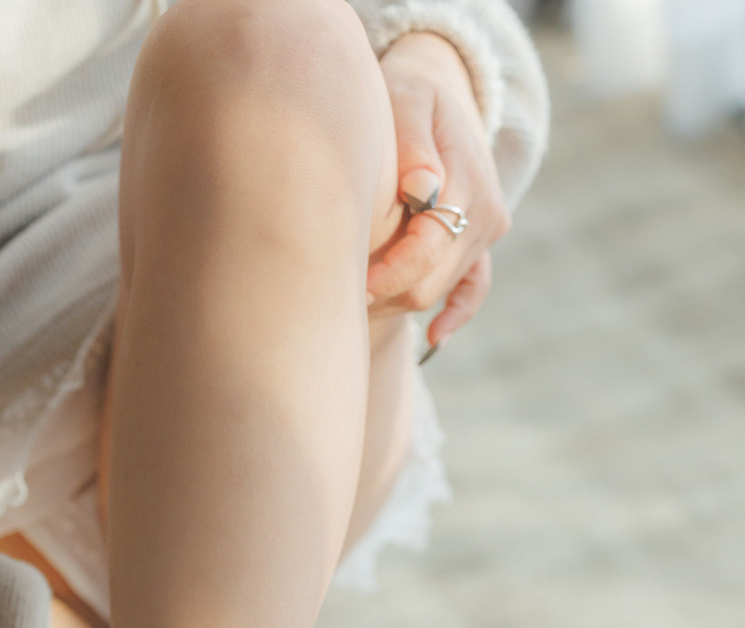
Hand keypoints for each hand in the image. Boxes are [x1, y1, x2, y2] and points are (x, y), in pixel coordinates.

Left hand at [367, 32, 510, 351]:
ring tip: (351, 305)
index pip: (428, 248)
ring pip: (437, 290)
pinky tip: (434, 338)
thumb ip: (413, 142)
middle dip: (385, 295)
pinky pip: (474, 290)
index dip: (390, 273)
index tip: (352, 283)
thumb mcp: (410, 101)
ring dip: (396, 302)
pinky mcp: (480, 246)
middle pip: (430, 281)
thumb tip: (422, 186)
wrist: (440, 93)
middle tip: (337, 299)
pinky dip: (456, 315)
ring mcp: (486, 234)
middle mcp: (484, 215)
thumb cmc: (411, 97)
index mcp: (468, 183)